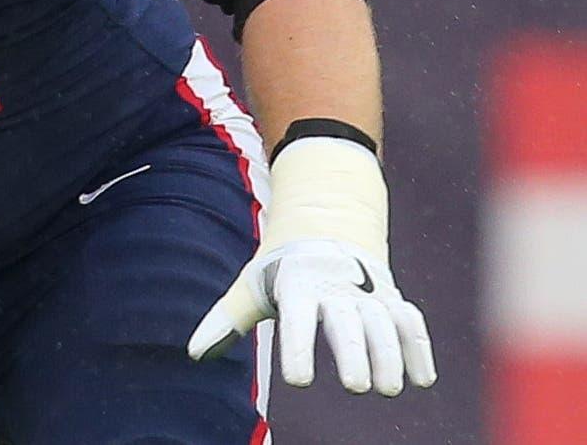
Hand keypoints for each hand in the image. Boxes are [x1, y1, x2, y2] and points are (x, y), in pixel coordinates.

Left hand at [186, 135, 435, 395]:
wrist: (323, 228)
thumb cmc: (279, 269)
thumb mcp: (251, 285)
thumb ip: (226, 319)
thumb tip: (194, 353)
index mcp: (298, 285)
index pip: (297, 319)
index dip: (298, 348)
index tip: (298, 380)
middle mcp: (335, 289)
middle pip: (347, 323)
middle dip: (354, 353)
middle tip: (358, 388)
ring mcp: (368, 294)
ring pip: (384, 323)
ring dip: (390, 355)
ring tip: (387, 389)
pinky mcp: (392, 299)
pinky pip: (410, 321)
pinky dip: (419, 347)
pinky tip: (423, 381)